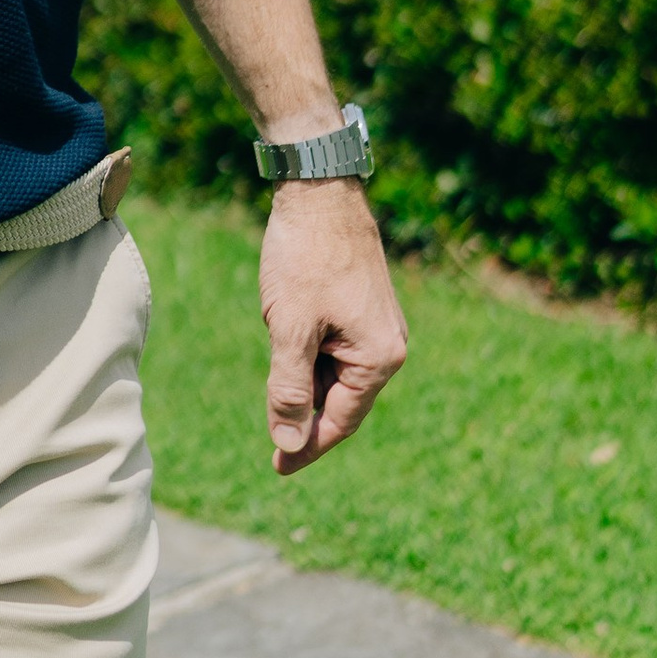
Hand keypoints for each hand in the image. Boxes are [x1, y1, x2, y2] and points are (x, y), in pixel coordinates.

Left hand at [259, 178, 406, 472]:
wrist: (317, 187)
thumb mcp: (289, 327)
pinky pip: (335, 346)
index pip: (340, 421)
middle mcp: (387, 345)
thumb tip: (287, 444)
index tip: (278, 470)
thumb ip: (288, 389)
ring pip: (334, 371)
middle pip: (340, 399)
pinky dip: (309, 353)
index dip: (306, 447)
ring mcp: (377, 324)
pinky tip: (284, 336)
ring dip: (303, 378)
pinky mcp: (362, 305)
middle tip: (268, 431)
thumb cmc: (304, 256)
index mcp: (379, 358)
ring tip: (273, 360)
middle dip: (304, 413)